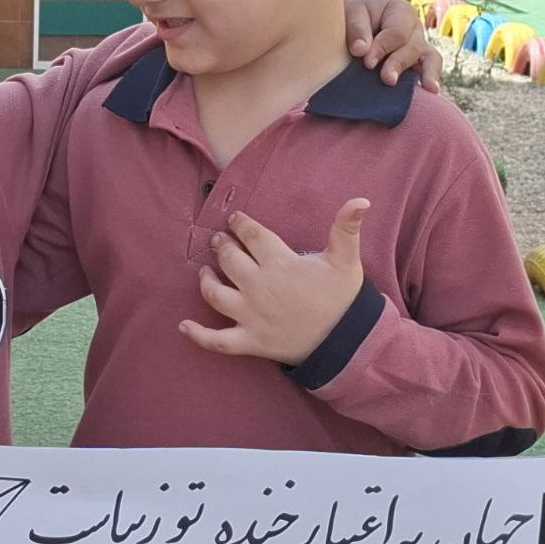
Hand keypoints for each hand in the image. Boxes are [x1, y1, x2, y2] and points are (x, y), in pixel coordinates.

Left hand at [179, 202, 368, 365]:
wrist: (347, 343)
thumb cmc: (343, 299)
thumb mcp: (346, 260)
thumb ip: (347, 228)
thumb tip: (361, 199)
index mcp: (280, 264)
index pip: (252, 235)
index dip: (240, 224)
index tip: (235, 219)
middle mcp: (259, 287)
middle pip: (229, 260)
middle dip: (221, 246)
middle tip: (218, 240)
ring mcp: (252, 316)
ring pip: (216, 294)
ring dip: (206, 281)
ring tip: (205, 271)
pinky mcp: (251, 341)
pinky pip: (218, 341)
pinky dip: (198, 335)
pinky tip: (183, 326)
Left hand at [346, 0, 440, 92]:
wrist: (349, 18)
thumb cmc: (351, 12)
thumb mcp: (351, 12)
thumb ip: (356, 28)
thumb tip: (361, 50)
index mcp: (401, 11)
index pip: (397, 33)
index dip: (383, 48)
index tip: (367, 62)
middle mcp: (414, 28)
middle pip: (412, 48)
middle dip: (399, 63)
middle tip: (387, 79)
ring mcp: (417, 46)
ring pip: (430, 59)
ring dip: (427, 73)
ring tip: (429, 88)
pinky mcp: (415, 63)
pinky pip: (429, 69)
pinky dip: (431, 79)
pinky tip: (431, 91)